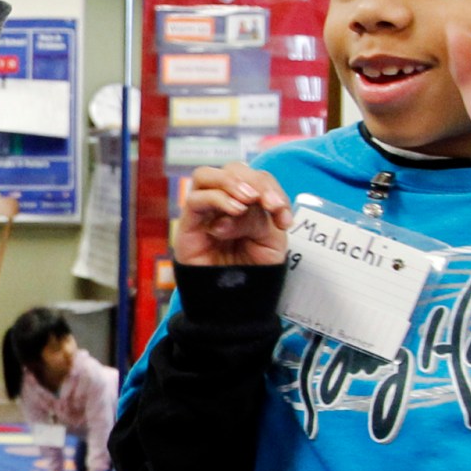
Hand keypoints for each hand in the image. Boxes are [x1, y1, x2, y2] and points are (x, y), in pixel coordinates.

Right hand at [175, 164, 292, 266]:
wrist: (235, 300)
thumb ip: (260, 217)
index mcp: (246, 202)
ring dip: (232, 182)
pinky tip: (235, 210)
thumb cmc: (252, 269)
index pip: (256, 179)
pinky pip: (195, 199)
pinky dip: (218, 199)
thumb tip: (243, 203)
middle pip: (233, 169)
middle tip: (268, 204)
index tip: (284, 218)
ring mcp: (203, 211)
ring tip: (248, 200)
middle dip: (255, 182)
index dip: (272, 190)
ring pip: (206, 175)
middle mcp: (223, 201)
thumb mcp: (269, 241)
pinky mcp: (187, 225)